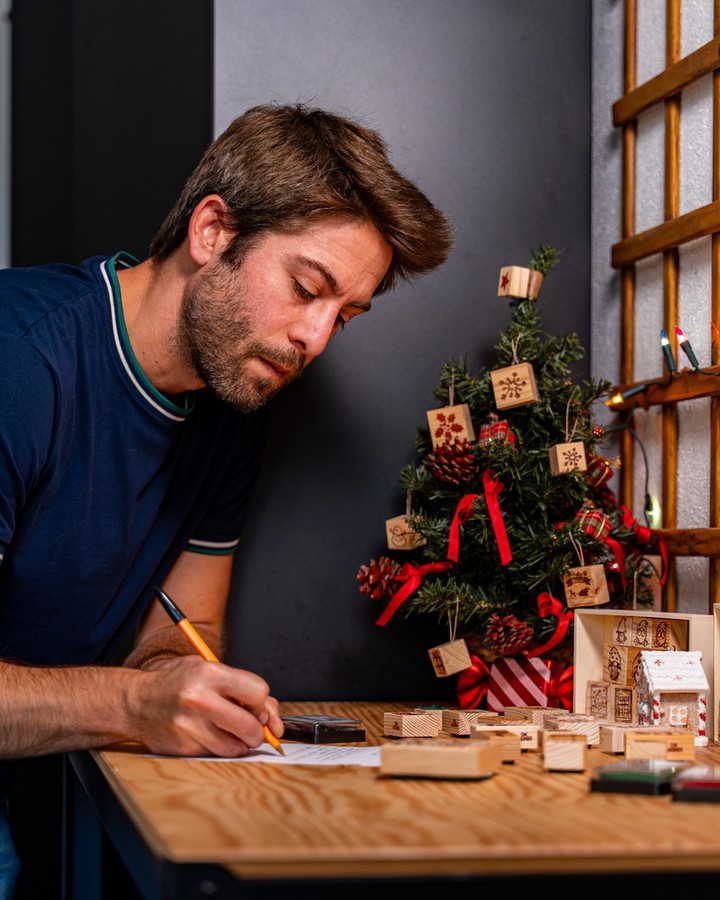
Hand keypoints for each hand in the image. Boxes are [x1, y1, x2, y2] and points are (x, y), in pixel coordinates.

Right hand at [124, 655, 282, 757]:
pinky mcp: (184, 747)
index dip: (261, 701)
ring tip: (228, 729)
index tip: (253, 704)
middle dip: (258, 730)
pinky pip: (217, 755)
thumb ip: (240, 687)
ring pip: (237, 747)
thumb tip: (271, 716)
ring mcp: (191, 727)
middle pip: (252, 727)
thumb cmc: (177, 682)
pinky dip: (220, 749)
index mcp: (209, 674)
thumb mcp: (207, 668)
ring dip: (240, 743)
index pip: (258, 691)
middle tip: (251, 726)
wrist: (136, 702)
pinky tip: (209, 735)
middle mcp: (200, 700)